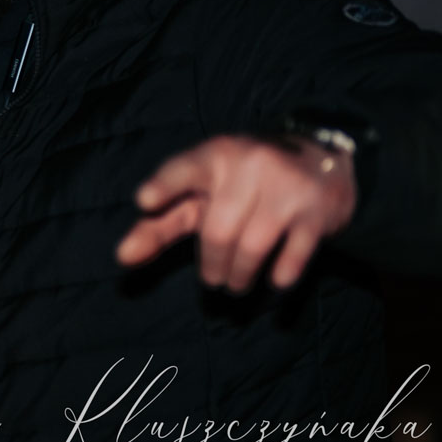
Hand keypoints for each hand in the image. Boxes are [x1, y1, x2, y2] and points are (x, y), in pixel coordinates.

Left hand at [116, 135, 357, 291]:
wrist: (320, 161)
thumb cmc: (240, 185)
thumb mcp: (198, 196)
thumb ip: (159, 224)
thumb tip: (122, 257)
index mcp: (212, 157)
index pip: (182, 170)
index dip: (163, 185)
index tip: (144, 200)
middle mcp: (248, 165)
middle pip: (217, 231)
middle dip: (211, 265)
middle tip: (212, 281)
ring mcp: (286, 187)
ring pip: (252, 246)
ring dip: (239, 276)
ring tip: (234, 284)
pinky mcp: (316, 212)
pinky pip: (293, 256)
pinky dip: (280, 276)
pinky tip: (273, 282)